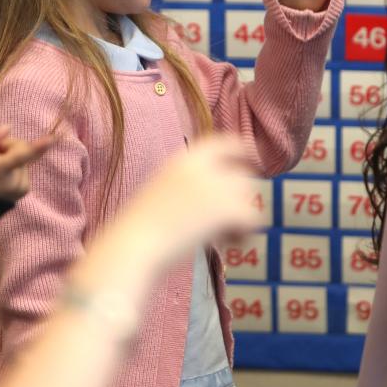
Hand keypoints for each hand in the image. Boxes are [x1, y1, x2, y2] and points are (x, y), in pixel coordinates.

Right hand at [0, 125, 55, 201]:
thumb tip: (7, 127)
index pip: (19, 157)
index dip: (36, 147)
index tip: (52, 139)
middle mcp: (14, 180)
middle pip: (20, 148)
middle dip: (7, 146)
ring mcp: (22, 187)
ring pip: (23, 157)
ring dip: (9, 157)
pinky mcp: (25, 189)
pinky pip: (24, 167)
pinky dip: (14, 167)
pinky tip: (1, 174)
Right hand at [124, 136, 261, 259]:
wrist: (134, 243)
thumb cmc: (139, 226)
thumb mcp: (161, 189)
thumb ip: (188, 184)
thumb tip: (215, 196)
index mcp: (184, 158)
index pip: (225, 142)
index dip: (242, 152)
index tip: (250, 164)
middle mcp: (203, 166)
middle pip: (242, 173)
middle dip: (241, 196)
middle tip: (230, 218)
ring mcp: (215, 186)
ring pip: (249, 195)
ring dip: (242, 215)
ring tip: (226, 235)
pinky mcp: (226, 209)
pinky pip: (253, 217)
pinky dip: (245, 233)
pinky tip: (229, 243)